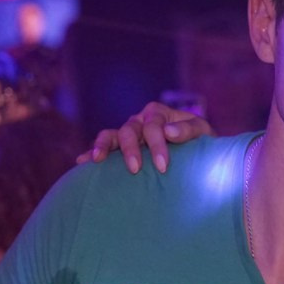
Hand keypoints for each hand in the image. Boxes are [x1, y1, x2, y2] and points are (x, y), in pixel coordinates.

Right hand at [76, 101, 213, 172]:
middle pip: (130, 130)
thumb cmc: (200, 140)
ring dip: (103, 146)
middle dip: (132, 149)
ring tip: (97, 160)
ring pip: (111, 135)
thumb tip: (168, 131)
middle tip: (135, 169)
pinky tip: (81, 162)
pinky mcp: (120, 147)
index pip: (154, 126)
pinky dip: (92, 153)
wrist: (196, 152)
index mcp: (158, 113)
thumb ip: (188, 129)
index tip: (162, 166)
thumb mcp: (201, 131)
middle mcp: (140, 120)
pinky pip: (103, 147)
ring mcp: (128, 133)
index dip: (157, 145)